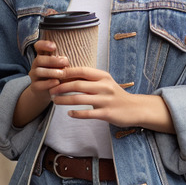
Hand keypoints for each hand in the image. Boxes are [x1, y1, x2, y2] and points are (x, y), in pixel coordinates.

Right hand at [14, 40, 67, 126]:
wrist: (50, 92)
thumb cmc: (60, 76)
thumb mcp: (62, 66)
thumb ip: (66, 60)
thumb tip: (83, 53)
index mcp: (43, 56)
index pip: (38, 46)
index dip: (44, 44)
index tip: (54, 46)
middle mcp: (36, 65)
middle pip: (39, 59)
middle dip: (52, 61)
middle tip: (65, 62)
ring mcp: (34, 76)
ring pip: (38, 71)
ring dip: (51, 72)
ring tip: (62, 74)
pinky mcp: (35, 87)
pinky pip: (39, 84)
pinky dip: (48, 83)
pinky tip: (57, 83)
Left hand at [52, 67, 174, 132]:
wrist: (134, 109)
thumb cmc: (115, 95)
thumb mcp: (105, 82)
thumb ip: (89, 79)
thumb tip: (67, 74)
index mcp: (103, 76)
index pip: (81, 71)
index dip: (66, 72)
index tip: (54, 75)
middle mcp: (104, 86)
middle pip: (78, 84)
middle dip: (61, 87)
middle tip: (51, 90)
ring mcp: (106, 100)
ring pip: (80, 99)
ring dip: (64, 100)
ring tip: (55, 101)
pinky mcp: (107, 113)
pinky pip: (88, 113)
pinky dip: (76, 114)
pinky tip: (69, 114)